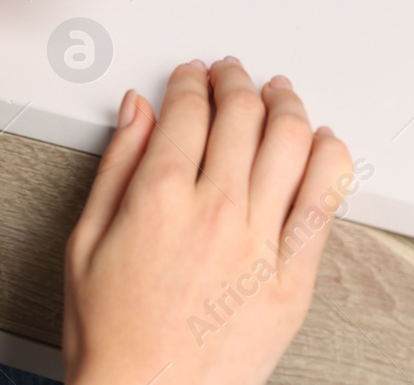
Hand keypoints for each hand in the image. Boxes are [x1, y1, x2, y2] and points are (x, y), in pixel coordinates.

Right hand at [66, 58, 355, 384]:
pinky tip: (322, 144)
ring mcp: (261, 243)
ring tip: (279, 95)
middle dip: (236, 80)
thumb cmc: (113, 338)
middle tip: (232, 76)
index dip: (192, 81)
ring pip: (292, 141)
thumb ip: (116, 166)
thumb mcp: (85, 242)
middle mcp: (217, 211)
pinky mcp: (295, 277)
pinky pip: (327, 200)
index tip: (192, 77)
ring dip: (286, 104)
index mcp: (160, 198)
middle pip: (242, 113)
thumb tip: (136, 111)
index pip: (188, 109)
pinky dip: (329, 158)